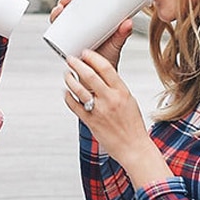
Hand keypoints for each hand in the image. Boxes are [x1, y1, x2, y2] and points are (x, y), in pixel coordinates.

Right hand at [52, 0, 132, 67]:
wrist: (97, 77)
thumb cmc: (108, 57)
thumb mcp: (117, 44)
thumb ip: (122, 34)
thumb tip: (129, 22)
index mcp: (96, 13)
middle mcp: (83, 18)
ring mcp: (72, 26)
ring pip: (64, 8)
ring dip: (63, 1)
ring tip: (67, 2)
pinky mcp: (64, 36)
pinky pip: (57, 23)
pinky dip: (55, 15)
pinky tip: (57, 12)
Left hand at [63, 50, 170, 189]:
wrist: (133, 147)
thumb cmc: (132, 125)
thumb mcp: (129, 100)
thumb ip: (116, 88)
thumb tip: (102, 75)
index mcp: (122, 92)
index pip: (105, 68)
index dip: (93, 57)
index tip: (85, 52)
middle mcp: (110, 100)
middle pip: (89, 75)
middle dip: (77, 64)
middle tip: (70, 59)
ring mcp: (99, 111)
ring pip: (79, 89)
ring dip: (69, 79)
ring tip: (66, 74)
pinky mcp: (90, 122)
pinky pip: (74, 106)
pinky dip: (68, 97)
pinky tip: (66, 92)